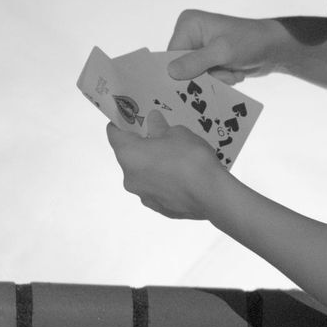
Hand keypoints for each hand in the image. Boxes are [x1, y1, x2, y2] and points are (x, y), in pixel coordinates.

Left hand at [106, 111, 230, 220]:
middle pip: (129, 156)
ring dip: (153, 165)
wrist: (212, 196)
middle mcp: (129, 177)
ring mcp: (143, 195)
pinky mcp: (158, 208)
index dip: (121, 123)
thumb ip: (160, 127)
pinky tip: (182, 176)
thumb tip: (153, 121)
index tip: (131, 118)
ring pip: (143, 174)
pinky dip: (164, 181)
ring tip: (174, 157)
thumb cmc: (190, 158)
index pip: (114, 134)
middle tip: (159, 135)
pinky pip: (156, 189)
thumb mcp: (177, 133)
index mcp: (128, 155)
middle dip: (141, 145)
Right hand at [166, 10, 286, 84]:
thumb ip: (196, 62)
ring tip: (232, 71)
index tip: (199, 79)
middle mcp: (190, 34)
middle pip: (181, 67)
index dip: (182, 71)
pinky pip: (204, 78)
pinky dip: (219, 80)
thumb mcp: (223, 51)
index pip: (171, 55)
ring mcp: (199, 48)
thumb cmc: (250, 42)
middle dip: (203, 76)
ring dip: (214, 79)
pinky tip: (233, 72)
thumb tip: (170, 72)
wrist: (274, 48)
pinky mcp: (208, 59)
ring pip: (194, 76)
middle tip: (222, 72)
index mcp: (188, 24)